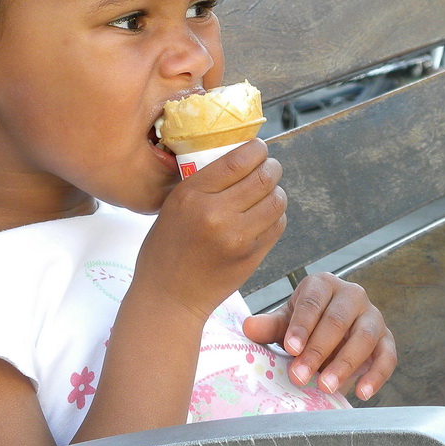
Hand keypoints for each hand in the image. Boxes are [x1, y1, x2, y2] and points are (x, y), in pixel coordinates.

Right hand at [133, 138, 286, 323]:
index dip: (257, 149)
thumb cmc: (167, 248)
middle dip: (272, 167)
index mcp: (193, 195)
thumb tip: (240, 158)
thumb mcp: (173, 205)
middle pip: (264, 177)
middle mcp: (217, 214)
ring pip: (276, 201)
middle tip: (269, 167)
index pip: (238, 160)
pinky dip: (276, 215)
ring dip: (277, 191)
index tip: (259, 149)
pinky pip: (277, 225)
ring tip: (269, 191)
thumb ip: (204, 183)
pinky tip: (265, 215)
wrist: (169, 296)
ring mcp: (238, 237)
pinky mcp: (252, 256)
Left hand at [242, 272, 396, 400]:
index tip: (290, 348)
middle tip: (300, 376)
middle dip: (317, 351)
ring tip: (326, 387)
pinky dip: (377, 375)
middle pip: (337, 321)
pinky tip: (362, 393)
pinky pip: (387, 356)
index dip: (301, 326)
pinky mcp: (386, 339)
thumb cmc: (306, 324)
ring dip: (345, 364)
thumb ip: (270, 326)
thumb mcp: (286, 323)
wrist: (333, 330)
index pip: (313, 303)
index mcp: (323, 285)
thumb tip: (248, 328)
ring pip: (364, 337)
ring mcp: (372, 316)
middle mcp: (351, 295)